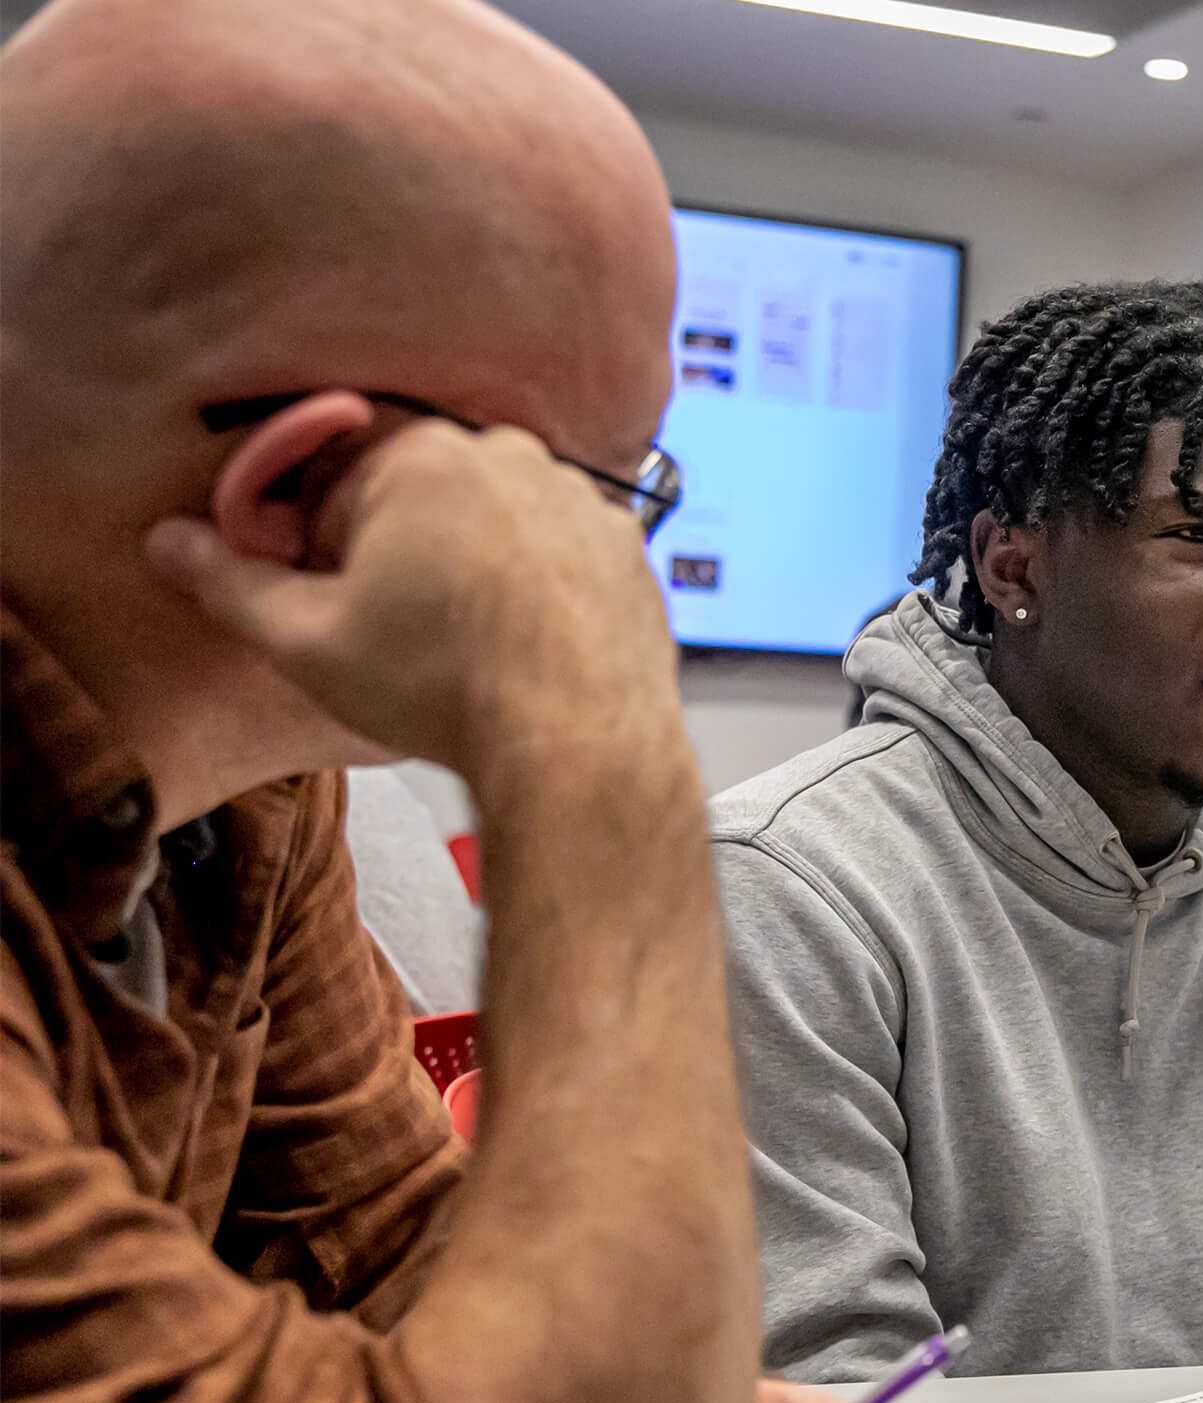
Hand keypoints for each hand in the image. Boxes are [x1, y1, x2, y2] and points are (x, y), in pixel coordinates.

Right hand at [146, 410, 681, 782]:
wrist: (578, 744)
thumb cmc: (446, 689)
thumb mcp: (306, 640)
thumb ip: (230, 582)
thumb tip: (172, 543)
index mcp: (420, 457)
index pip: (339, 479)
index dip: (326, 548)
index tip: (335, 600)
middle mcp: (511, 458)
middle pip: (425, 495)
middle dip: (401, 552)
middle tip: (401, 630)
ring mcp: (581, 500)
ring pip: (498, 524)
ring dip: (474, 567)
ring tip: (468, 647)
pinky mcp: (629, 548)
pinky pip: (562, 555)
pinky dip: (540, 589)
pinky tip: (526, 646)